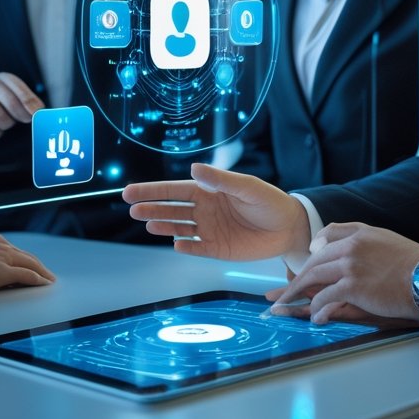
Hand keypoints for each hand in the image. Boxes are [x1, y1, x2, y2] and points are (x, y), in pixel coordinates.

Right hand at [0, 234, 55, 296]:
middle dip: (41, 268)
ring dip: (43, 275)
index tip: (39, 269)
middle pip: (29, 258)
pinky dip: (37, 280)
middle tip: (49, 277)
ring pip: (31, 265)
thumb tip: (1, 273)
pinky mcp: (0, 271)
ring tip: (49, 283)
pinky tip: (43, 285)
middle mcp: (1, 245)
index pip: (19, 252)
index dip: (31, 262)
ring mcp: (2, 256)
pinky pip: (26, 276)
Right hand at [122, 163, 311, 261]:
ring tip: (148, 225)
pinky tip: (175, 243)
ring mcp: (209, 230)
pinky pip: (196, 248)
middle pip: (171, 209)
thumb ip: (221, 180)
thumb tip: (194, 169)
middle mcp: (204, 210)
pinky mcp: (217, 249)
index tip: (130, 192)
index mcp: (208, 191)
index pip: (174, 190)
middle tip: (132, 209)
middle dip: (151, 209)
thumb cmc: (268, 201)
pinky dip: (185, 246)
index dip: (152, 191)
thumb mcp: (247, 187)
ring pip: (179, 228)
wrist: (288, 227)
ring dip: (163, 226)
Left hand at [267, 221, 418, 324]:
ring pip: (314, 277)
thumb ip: (363, 240)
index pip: (326, 237)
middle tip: (285, 291)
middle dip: (298, 277)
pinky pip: (325, 297)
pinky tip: (315, 318)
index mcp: (359, 233)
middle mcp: (351, 245)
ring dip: (297, 293)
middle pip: (315, 260)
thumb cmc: (412, 264)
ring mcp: (350, 265)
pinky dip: (317, 309)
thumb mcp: (386, 240)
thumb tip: (346, 250)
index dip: (313, 252)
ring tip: (288, 305)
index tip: (306, 262)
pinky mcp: (352, 286)